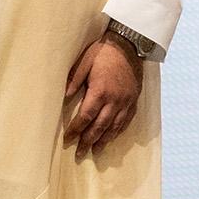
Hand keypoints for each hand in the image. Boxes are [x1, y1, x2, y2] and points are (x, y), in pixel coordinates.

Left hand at [63, 35, 143, 158]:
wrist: (129, 45)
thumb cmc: (104, 52)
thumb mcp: (84, 61)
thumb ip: (74, 80)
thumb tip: (64, 96)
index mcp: (100, 91)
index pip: (85, 117)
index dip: (76, 130)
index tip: (67, 139)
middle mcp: (114, 100)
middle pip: (100, 126)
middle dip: (88, 141)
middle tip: (80, 153)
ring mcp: (126, 101)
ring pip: (114, 126)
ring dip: (104, 140)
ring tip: (96, 151)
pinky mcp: (133, 100)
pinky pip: (126, 120)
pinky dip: (118, 131)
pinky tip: (111, 137)